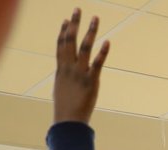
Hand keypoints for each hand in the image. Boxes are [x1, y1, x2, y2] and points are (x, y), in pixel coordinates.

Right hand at [53, 9, 109, 124]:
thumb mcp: (61, 89)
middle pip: (70, 40)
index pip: (60, 45)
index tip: (65, 20)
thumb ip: (64, 78)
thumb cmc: (65, 108)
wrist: (69, 121)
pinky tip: (107, 41)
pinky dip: (103, 52)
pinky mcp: (91, 81)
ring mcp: (80, 73)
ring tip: (96, 18)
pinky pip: (97, 63)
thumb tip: (64, 75)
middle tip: (78, 9)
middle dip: (74, 24)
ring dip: (90, 31)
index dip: (63, 31)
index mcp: (61, 69)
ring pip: (84, 47)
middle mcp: (69, 68)